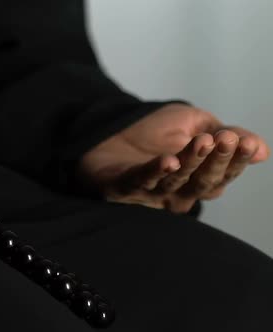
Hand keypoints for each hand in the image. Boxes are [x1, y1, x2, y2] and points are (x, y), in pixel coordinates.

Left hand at [78, 103, 269, 212]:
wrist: (107, 133)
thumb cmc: (153, 133)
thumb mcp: (194, 124)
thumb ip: (225, 135)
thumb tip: (261, 149)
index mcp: (198, 180)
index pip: (224, 174)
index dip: (236, 160)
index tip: (246, 143)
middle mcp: (178, 193)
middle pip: (203, 182)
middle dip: (217, 161)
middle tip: (226, 139)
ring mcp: (150, 193)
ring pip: (176, 182)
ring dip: (191, 162)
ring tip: (202, 141)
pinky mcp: (123, 189)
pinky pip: (141, 182)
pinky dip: (155, 172)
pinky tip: (168, 160)